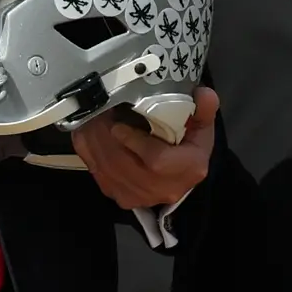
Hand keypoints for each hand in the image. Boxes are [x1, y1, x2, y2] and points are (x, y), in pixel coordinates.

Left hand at [70, 86, 216, 213]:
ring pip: (107, 170)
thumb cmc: (189, 149)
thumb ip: (203, 111)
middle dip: (105, 137)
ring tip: (92, 118)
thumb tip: (204, 94)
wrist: (180, 177)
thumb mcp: (201, 128)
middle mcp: (162, 189)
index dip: (134, 143)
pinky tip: (88, 131)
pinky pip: (97, 173)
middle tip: (98, 112)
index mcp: (187, 170)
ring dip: (94, 141)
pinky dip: (89, 150)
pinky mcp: (120, 196)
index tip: (119, 125)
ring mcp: (138, 197)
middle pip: (124, 165)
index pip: (156, 161)